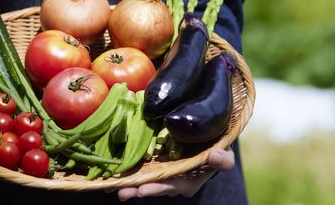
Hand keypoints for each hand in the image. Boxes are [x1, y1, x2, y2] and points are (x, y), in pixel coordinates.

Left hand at [115, 147, 234, 201]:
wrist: (208, 142)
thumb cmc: (217, 151)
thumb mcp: (225, 156)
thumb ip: (223, 160)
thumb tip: (216, 156)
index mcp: (187, 183)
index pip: (170, 187)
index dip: (157, 188)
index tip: (143, 190)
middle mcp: (170, 182)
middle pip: (152, 186)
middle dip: (136, 189)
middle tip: (122, 192)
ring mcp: (160, 173)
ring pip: (142, 179)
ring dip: (127, 183)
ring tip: (111, 187)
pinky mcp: (152, 163)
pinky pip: (138, 168)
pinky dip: (125, 170)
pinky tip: (110, 173)